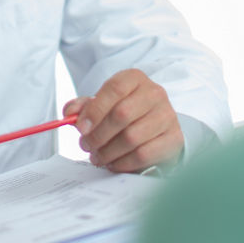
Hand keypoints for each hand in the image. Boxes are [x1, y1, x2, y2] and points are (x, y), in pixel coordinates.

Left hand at [64, 69, 182, 172]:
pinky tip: (113, 163)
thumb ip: (84, 106)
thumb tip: (69, 112)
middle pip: (122, 115)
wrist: (155, 125)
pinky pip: (144, 154)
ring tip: (97, 157)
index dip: (95, 110)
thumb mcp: (103, 103)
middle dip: (98, 135)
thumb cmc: (125, 112)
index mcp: (135, 79)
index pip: (114, 89)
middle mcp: (155, 93)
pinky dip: (123, 163)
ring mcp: (167, 115)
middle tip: (86, 146)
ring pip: (132, 138)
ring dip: (108, 152)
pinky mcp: (174, 138)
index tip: (80, 128)